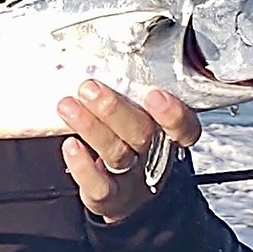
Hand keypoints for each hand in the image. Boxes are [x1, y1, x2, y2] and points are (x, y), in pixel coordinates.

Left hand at [57, 81, 201, 222]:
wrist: (123, 192)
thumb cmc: (127, 140)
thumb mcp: (137, 114)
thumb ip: (128, 91)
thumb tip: (100, 54)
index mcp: (168, 134)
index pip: (185, 127)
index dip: (173, 114)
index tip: (154, 95)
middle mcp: (154, 157)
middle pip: (142, 135)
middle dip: (115, 110)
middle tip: (90, 88)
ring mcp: (132, 179)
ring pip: (117, 154)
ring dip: (91, 128)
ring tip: (68, 106)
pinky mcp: (109, 197)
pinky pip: (99, 186)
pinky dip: (83, 166)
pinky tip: (70, 145)